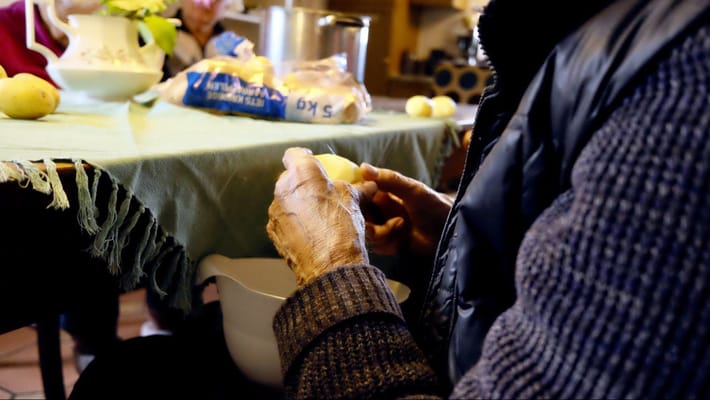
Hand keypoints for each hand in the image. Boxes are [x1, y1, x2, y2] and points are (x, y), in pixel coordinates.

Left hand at [267, 148, 374, 285]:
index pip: (295, 154)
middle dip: (302, 184)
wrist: (330, 265)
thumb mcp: (355, 201)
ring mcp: (275, 211)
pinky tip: (310, 233)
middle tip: (320, 194)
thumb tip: (369, 185)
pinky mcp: (273, 231)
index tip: (313, 163)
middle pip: (290, 179)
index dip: (304, 157)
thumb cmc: (343, 227)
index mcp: (303, 173)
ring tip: (317, 217)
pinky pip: (283, 220)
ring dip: (297, 204)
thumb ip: (359, 188)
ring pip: (286, 200)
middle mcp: (283, 188)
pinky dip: (294, 223)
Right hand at [359, 164, 452, 257]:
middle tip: (386, 218)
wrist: (452, 233)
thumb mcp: (414, 190)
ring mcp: (383, 227)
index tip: (361, 202)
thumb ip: (389, 179)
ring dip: (380, 232)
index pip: (358, 193)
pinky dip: (386, 243)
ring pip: (365, 232)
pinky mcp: (388, 244)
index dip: (356, 198)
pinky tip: (401, 240)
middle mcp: (380, 209)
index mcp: (383, 192)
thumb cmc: (436, 206)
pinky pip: (374, 246)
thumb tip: (362, 167)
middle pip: (358, 215)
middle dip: (367, 220)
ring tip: (401, 226)